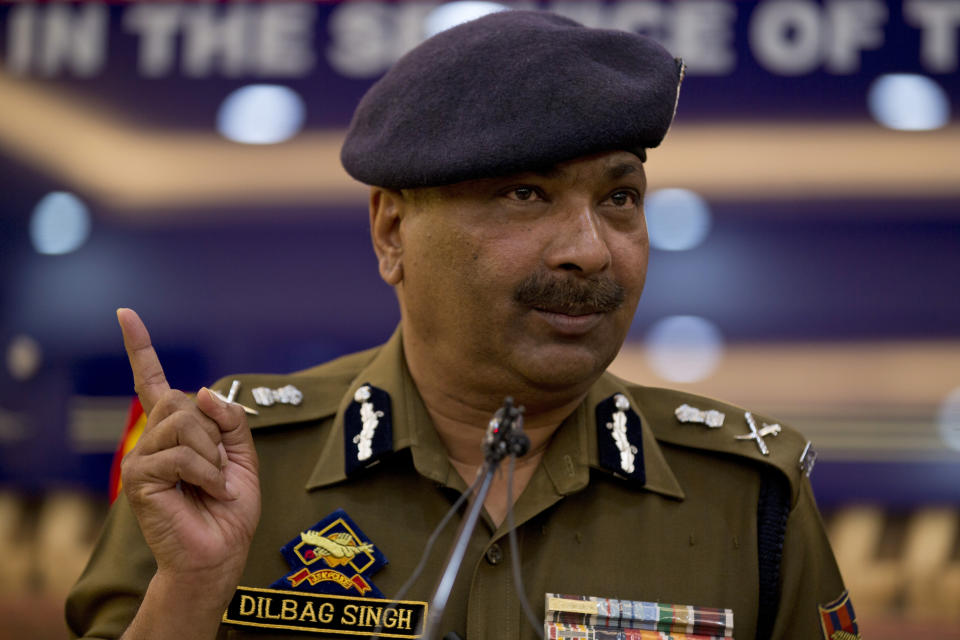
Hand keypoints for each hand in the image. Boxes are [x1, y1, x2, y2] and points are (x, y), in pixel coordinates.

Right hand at [117, 308, 260, 593]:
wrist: (220, 552)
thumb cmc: (230, 507)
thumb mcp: (242, 455)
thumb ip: (229, 420)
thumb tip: (198, 391)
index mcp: (175, 430)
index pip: (152, 381)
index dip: (140, 347)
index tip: (125, 313)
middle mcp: (152, 437)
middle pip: (182, 400)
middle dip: (214, 432)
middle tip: (217, 468)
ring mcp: (141, 456)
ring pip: (184, 425)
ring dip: (213, 456)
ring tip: (213, 484)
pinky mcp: (139, 478)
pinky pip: (181, 455)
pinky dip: (207, 474)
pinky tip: (209, 493)